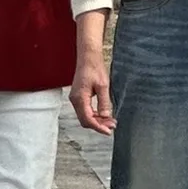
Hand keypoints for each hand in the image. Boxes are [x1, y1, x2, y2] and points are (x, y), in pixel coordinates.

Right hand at [70, 12, 113, 133]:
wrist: (88, 57)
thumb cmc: (95, 68)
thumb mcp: (103, 86)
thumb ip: (104, 102)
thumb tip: (106, 117)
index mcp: (80, 98)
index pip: (88, 119)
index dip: (98, 127)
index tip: (108, 131)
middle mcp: (75, 100)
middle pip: (85, 120)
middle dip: (98, 125)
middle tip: (112, 126)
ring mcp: (75, 99)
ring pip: (85, 116)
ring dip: (97, 121)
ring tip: (110, 121)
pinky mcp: (78, 96)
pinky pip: (85, 110)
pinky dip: (94, 115)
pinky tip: (103, 114)